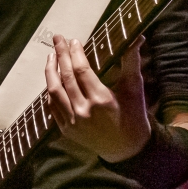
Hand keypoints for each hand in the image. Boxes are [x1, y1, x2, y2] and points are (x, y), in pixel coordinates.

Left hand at [44, 34, 150, 162]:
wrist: (127, 150)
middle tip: (57, 38)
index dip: (75, 53)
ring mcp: (73, 122)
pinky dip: (50, 91)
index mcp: (101, 99)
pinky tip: (52, 79)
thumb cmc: (134, 117)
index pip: (81, 69)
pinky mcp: (66, 130)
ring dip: (50, 71)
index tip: (73, 40)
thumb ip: (131, 62)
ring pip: (54, 91)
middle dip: (60, 54)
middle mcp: (84, 111)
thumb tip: (137, 38)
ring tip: (51, 56)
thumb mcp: (134, 89)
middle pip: (65, 77)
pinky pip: (52, 106)